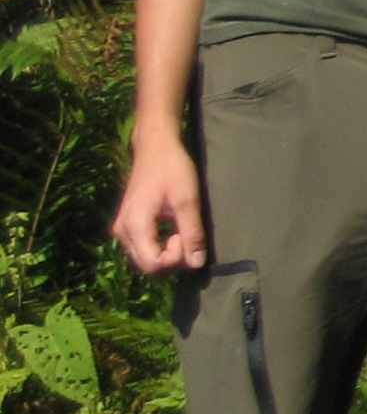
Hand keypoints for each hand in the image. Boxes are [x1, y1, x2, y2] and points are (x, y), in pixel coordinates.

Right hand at [112, 130, 205, 275]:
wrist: (154, 148)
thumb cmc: (172, 170)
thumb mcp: (187, 201)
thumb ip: (192, 233)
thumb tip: (196, 264)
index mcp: (134, 226)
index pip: (153, 265)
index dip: (175, 258)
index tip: (186, 235)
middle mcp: (122, 232)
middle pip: (148, 265)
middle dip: (172, 257)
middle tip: (185, 233)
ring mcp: (122, 230)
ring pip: (145, 258)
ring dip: (166, 252)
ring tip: (180, 229)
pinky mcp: (127, 226)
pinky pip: (143, 248)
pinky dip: (160, 245)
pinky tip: (172, 229)